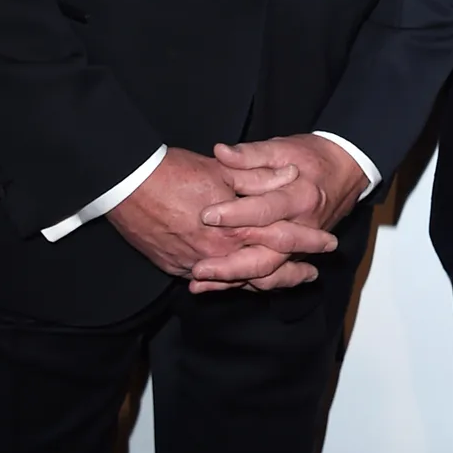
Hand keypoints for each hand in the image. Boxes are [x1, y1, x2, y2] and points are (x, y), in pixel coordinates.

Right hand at [107, 145, 333, 283]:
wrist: (124, 185)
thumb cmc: (172, 173)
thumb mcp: (222, 170)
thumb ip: (259, 177)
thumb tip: (290, 176)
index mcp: (235, 227)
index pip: (281, 239)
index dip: (307, 242)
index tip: (327, 245)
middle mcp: (217, 253)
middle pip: (264, 272)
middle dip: (290, 275)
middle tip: (310, 275)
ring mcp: (193, 264)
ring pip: (237, 280)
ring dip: (261, 280)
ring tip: (281, 281)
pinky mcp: (173, 267)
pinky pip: (208, 281)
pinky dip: (227, 282)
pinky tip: (237, 279)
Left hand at [189, 136, 368, 292]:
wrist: (345, 172)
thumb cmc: (311, 157)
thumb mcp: (282, 147)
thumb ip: (250, 154)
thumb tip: (221, 152)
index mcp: (300, 197)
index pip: (265, 210)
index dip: (234, 214)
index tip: (205, 215)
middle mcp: (303, 228)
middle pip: (268, 255)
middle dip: (231, 265)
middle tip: (199, 267)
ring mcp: (302, 247)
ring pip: (269, 273)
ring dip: (234, 281)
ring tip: (201, 283)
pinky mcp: (296, 255)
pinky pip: (272, 277)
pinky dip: (246, 284)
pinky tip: (218, 286)